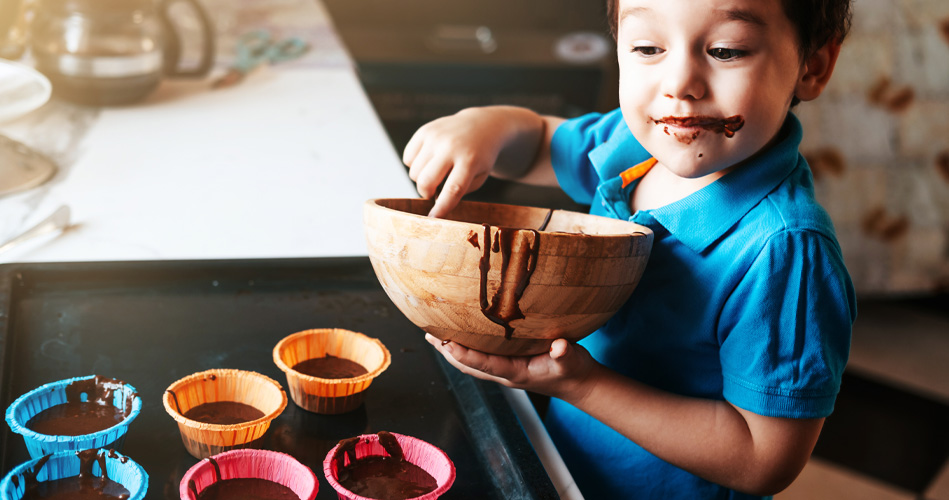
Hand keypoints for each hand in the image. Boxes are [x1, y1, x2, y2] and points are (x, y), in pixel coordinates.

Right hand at [403, 106, 545, 217]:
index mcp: (470, 160)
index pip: (452, 189)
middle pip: (426, 182)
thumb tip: (434, 202)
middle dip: (426, 193)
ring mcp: (436, 137)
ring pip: (414, 172)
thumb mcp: (479, 176)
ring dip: (422, 179)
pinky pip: (408, 159)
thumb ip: (459, 191)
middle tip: (435, 191)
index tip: (433, 219)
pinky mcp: (424, 131)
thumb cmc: (479, 158)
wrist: (481, 126)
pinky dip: (416, 164)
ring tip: (436, 173)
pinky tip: (430, 160)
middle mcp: (451, 146)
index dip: (441, 207)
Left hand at [425, 334, 596, 401]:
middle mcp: (505, 373)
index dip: (465, 355)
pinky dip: (465, 349)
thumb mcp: (573, 360)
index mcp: (516, 373)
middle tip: (429, 335)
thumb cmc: (574, 370)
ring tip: (433, 336)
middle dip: (448, 352)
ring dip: (451, 352)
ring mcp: (505, 370)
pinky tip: (458, 338)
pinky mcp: (508, 364)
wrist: (578, 383)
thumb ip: (565, 354)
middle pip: (468, 366)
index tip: (447, 344)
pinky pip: (480, 358)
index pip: (484, 365)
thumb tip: (560, 346)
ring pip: (471, 363)